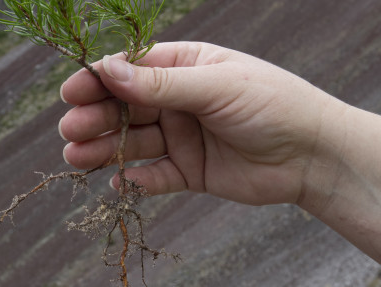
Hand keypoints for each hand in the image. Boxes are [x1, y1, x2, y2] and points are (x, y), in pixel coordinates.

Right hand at [58, 42, 344, 205]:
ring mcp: (182, 136)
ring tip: (76, 158)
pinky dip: (137, 180)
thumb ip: (159, 84)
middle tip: (69, 130)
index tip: (71, 92)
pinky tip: (119, 182)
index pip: (131, 71)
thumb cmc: (271, 105)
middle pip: (125, 108)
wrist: (313, 156)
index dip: (100, 80)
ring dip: (105, 150)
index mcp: (185, 68)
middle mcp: (179, 101)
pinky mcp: (189, 170)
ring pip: (134, 142)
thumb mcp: (214, 86)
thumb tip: (107, 70)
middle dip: (96, 118)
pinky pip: (155, 175)